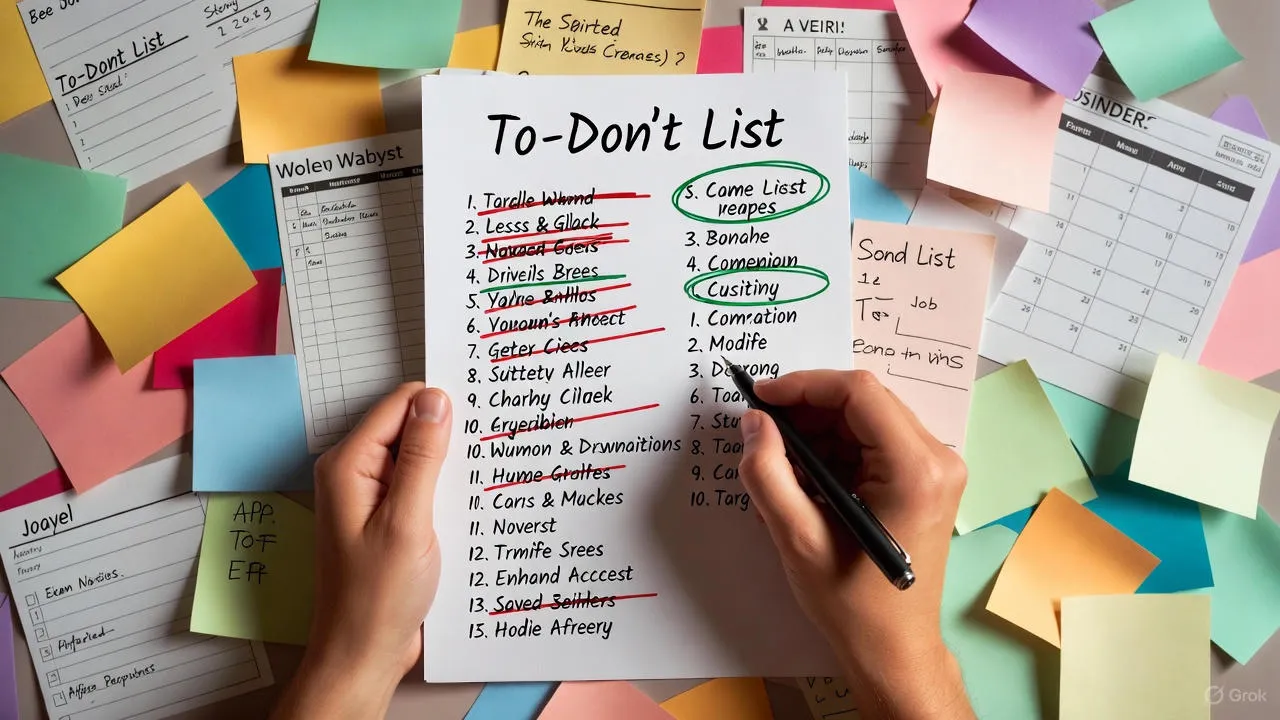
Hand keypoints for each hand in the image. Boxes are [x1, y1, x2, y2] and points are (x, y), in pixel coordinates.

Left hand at [272, 384, 451, 719]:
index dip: (440, 405)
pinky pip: (418, 485)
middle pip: (408, 427)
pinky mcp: (388, 518)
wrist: (364, 653)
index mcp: (350, 465)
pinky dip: (443, 489)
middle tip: (489, 447)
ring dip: (448, 465)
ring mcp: (371, 496)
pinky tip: (466, 505)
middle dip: (447, 433)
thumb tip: (436, 399)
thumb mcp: (408, 522)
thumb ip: (423, 457)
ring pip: (418, 457)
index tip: (482, 411)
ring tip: (482, 479)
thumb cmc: (378, 597)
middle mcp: (356, 473)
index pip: (400, 405)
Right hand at [738, 370, 971, 719]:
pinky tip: (804, 485)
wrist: (894, 650)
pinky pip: (872, 443)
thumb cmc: (853, 605)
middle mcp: (936, 460)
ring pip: (865, 420)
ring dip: (817, 435)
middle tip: (762, 434)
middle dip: (807, 411)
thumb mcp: (798, 539)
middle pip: (863, 402)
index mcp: (914, 470)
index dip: (804, 386)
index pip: (858, 393)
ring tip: (780, 472)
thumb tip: (754, 423)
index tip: (760, 398)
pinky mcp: (924, 481)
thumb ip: (769, 474)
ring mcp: (935, 469)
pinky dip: (833, 453)